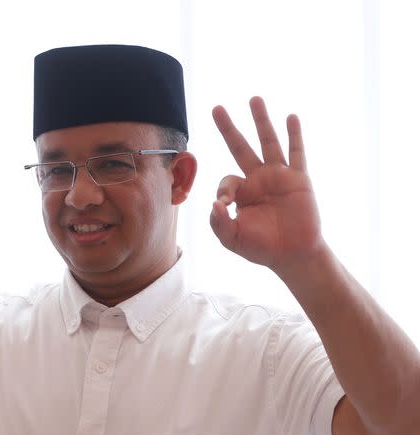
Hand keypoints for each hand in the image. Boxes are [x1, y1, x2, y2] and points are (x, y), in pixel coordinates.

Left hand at [210, 97, 325, 273]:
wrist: (293, 256)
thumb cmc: (261, 248)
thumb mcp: (232, 239)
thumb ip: (219, 223)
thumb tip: (214, 203)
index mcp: (242, 192)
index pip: (227, 179)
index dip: (224, 190)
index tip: (225, 204)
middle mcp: (258, 179)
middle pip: (240, 147)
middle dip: (228, 128)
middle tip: (216, 108)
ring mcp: (279, 176)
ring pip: (268, 143)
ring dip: (261, 121)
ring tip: (253, 99)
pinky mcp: (299, 179)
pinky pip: (296, 154)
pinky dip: (294, 135)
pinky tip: (291, 117)